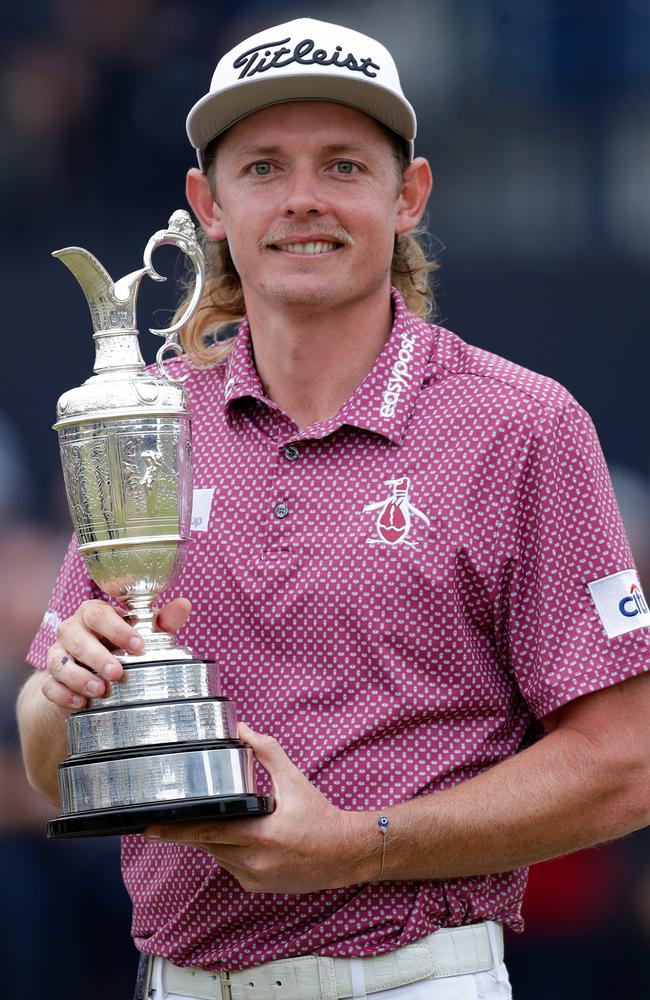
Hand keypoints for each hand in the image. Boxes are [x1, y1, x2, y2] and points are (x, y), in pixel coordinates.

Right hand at [42, 598, 190, 710]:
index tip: (139, 647)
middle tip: (117, 673)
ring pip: (57, 662)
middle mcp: (71, 630)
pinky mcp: (49, 679)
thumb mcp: (141, 633)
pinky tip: (81, 703)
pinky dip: (63, 695)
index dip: (117, 629)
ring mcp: (57, 654)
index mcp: (93, 614)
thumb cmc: (120, 646)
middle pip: (76, 637)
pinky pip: (49, 685)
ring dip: (78, 677)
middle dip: (97, 656)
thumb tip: (184, 605)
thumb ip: (161, 621)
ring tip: (100, 690)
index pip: (99, 614)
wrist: (91, 673)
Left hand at [144, 723, 377, 892]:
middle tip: (177, 816)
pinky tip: (244, 838)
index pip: (208, 833)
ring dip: (216, 839)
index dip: (177, 831)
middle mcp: (254, 861)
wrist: (343, 852)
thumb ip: (266, 752)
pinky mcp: (257, 887)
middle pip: (209, 844)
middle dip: (195, 829)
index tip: (150, 829)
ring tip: (230, 821)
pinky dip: (231, 852)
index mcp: (261, 835)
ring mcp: (255, 878)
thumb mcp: (293, 780)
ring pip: (219, 856)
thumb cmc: (319, 815)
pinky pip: (232, 866)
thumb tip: (242, 728)